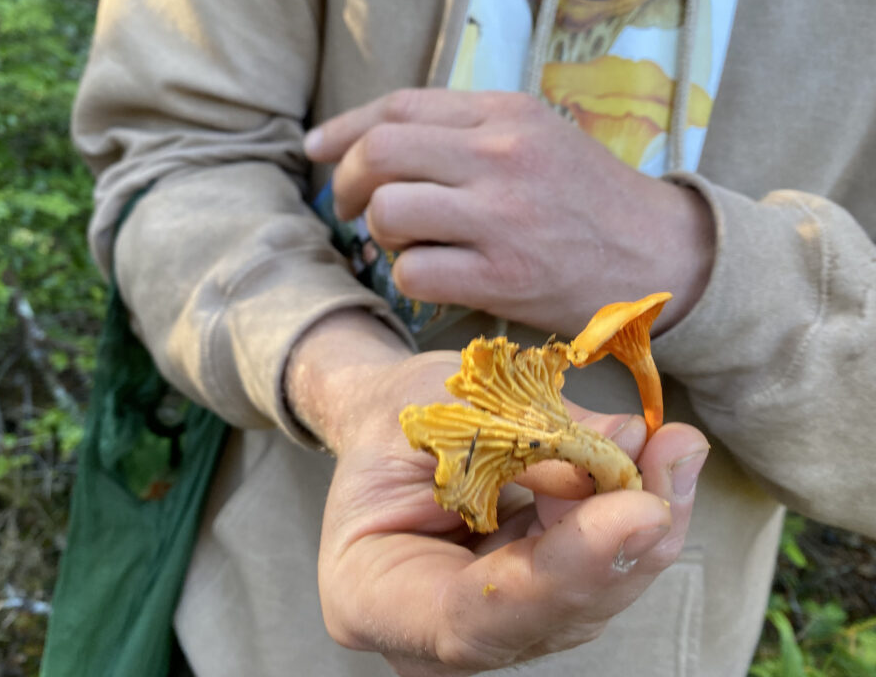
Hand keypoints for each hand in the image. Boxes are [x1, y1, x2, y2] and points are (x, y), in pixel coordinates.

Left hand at [303, 88, 713, 335]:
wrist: (661, 256)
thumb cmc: (588, 199)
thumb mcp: (536, 137)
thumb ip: (466, 130)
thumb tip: (376, 141)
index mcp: (507, 113)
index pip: (399, 106)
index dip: (345, 128)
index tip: (318, 149)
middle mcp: (502, 156)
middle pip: (381, 152)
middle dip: (345, 181)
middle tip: (346, 206)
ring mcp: (502, 217)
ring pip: (389, 212)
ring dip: (379, 232)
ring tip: (402, 243)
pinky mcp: (504, 277)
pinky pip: (415, 272)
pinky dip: (409, 277)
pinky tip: (434, 277)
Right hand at [316, 352, 707, 676]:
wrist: (392, 427)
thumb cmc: (397, 415)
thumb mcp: (443, 407)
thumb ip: (526, 436)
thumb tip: (628, 442)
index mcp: (370, 596)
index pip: (475, 615)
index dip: (566, 570)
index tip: (641, 509)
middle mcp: (429, 639)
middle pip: (548, 617)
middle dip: (626, 539)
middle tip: (675, 455)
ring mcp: (490, 631)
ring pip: (592, 600)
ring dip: (643, 522)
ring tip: (668, 446)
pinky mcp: (537, 608)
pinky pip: (602, 575)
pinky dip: (636, 517)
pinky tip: (653, 462)